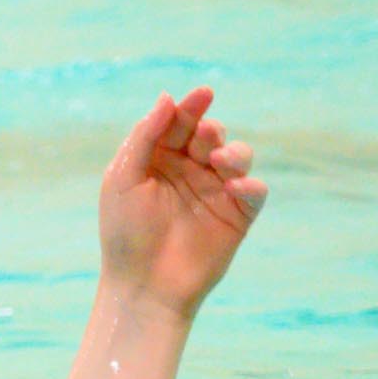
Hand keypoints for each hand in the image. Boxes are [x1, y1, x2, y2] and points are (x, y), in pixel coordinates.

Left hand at [99, 86, 266, 314]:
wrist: (143, 284)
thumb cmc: (124, 232)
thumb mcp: (124, 179)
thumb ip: (144, 137)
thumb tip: (167, 97)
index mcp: (159, 160)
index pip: (180, 124)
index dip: (192, 107)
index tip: (203, 94)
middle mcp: (189, 172)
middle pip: (210, 135)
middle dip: (210, 130)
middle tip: (204, 137)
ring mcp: (215, 192)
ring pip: (238, 156)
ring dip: (234, 151)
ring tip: (219, 161)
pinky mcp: (237, 216)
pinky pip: (254, 190)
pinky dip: (250, 183)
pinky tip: (234, 186)